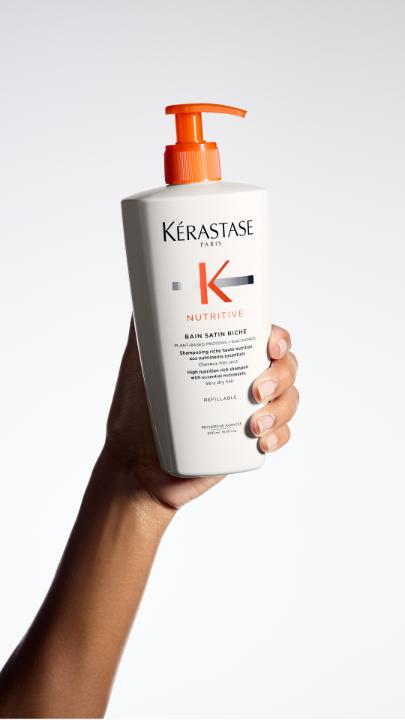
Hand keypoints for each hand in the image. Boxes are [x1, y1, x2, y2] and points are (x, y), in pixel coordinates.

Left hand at [105, 319, 298, 508]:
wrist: (134, 468)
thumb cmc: (134, 413)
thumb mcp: (139, 365)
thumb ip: (145, 328)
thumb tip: (148, 288)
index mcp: (223, 356)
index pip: (263, 337)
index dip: (278, 338)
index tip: (271, 345)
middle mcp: (241, 380)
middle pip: (285, 366)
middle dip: (281, 375)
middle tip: (255, 391)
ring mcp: (248, 411)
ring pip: (288, 399)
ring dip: (281, 408)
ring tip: (254, 425)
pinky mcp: (249, 443)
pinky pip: (281, 435)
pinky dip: (279, 436)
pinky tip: (261, 442)